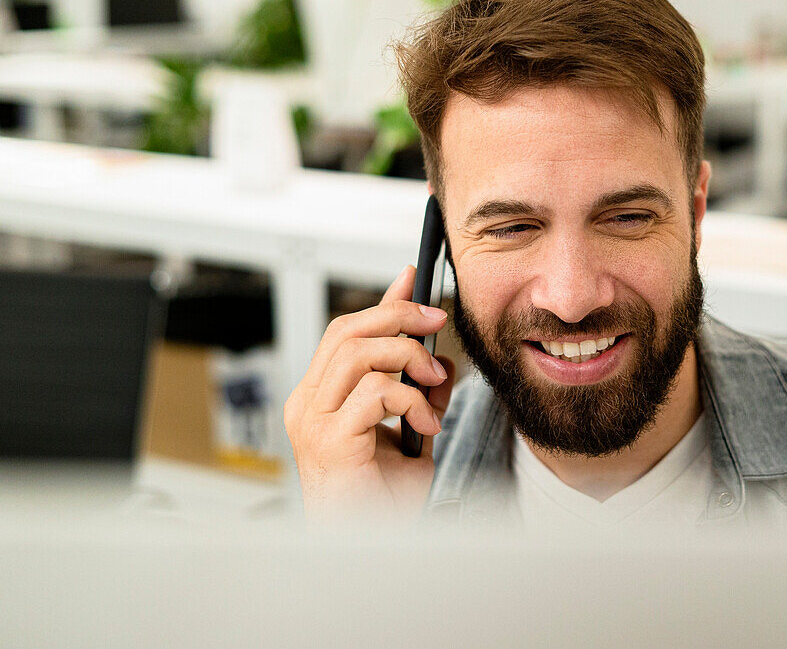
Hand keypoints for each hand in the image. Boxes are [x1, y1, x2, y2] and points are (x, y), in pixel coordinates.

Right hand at [283, 265, 454, 520]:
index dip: (383, 301)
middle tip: (437, 324)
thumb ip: (419, 396)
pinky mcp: (329, 441)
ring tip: (434, 384)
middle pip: (349, 330)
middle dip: (400, 317)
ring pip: (361, 353)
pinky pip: (376, 393)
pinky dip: (412, 401)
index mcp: (321, 398)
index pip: (347, 332)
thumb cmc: (380, 502)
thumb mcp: (411, 434)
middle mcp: (309, 404)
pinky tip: (426, 426)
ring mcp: (313, 421)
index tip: (412, 277)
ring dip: (410, 358)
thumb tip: (440, 361)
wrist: (370, 545)